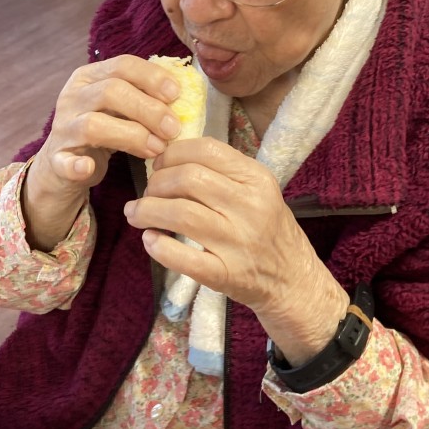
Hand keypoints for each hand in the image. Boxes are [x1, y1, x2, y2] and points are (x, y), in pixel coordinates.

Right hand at [23, 55, 182, 250]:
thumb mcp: (122, 107)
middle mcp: (72, 96)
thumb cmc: (105, 129)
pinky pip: (64, 162)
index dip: (152, 77)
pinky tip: (90, 168)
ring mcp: (62, 128)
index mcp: (89, 76)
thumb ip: (145, 98)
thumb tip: (184, 97)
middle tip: (174, 129)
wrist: (65, 163)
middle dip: (148, 109)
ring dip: (130, 136)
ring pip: (92, 125)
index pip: (123, 64)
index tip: (177, 94)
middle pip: (111, 92)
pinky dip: (77, 165)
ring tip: (157, 149)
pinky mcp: (56, 160)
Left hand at [124, 137, 348, 364]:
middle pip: (189, 179)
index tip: (159, 165)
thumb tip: (167, 155)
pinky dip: (160, 247)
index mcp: (256, 178)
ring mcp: (239, 242)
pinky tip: (150, 239)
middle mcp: (251, 206)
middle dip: (157, 182)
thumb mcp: (257, 189)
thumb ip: (221, 170)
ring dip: (148, 211)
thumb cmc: (267, 227)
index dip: (173, 153)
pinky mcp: (227, 275)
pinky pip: (185, 259)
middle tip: (148, 192)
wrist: (293, 278)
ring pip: (182, 214)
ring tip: (135, 213)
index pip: (207, 150)